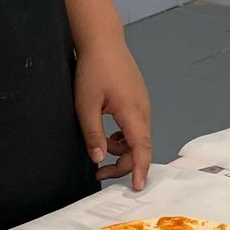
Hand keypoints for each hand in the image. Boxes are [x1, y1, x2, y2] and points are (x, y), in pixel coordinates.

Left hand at [74, 32, 152, 188]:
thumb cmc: (93, 69)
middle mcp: (144, 111)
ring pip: (138, 138)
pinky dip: (123, 138)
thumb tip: (98, 159)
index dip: (139, 170)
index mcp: (133, 112)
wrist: (103, 41)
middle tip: (98, 174)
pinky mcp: (138, 100)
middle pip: (140, 147)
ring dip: (121, 150)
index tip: (136, 189)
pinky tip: (108, 134)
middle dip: (122, 165)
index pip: (141, 149)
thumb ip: (93, 134)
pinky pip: (135, 127)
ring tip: (98, 148)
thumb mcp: (86, 104)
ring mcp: (143, 104)